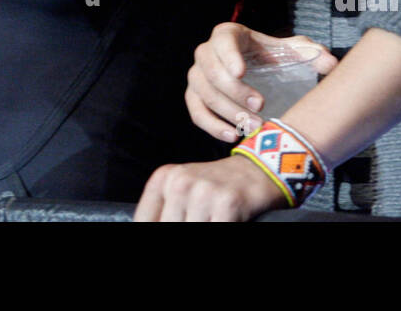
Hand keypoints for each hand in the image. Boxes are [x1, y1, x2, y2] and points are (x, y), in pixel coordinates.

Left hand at [134, 154, 287, 221]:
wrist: (257, 170)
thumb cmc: (217, 186)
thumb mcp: (183, 188)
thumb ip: (165, 210)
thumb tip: (145, 227)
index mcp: (164, 178)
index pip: (143, 220)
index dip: (149, 230)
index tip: (170, 231)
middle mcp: (180, 183)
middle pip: (167, 227)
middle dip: (182, 229)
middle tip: (197, 221)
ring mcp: (203, 193)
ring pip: (189, 229)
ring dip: (203, 228)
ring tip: (209, 220)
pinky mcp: (226, 204)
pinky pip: (216, 230)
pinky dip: (220, 229)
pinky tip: (226, 222)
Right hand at [186, 23, 336, 141]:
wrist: (256, 70)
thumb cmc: (273, 57)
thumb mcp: (292, 51)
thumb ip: (311, 54)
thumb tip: (331, 63)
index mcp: (228, 34)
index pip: (222, 40)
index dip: (228, 55)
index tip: (242, 72)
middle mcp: (206, 52)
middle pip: (211, 71)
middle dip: (234, 91)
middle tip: (260, 106)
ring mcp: (197, 75)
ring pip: (203, 93)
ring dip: (227, 112)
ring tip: (253, 126)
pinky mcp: (195, 97)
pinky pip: (196, 112)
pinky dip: (211, 125)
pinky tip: (233, 136)